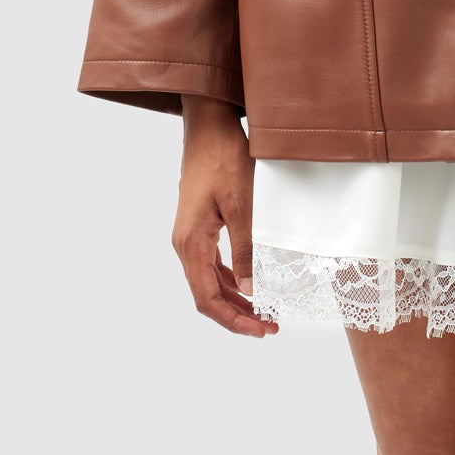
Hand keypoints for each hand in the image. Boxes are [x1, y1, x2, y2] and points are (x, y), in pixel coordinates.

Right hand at [172, 96, 278, 336]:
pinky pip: (212, 263)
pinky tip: (251, 282)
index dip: (233, 319)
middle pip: (207, 294)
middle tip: (270, 326)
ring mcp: (191, 234)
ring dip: (235, 298)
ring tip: (265, 310)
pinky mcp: (200, 224)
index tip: (260, 330)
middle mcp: (185, 243)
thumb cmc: (224, 158)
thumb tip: (250, 289)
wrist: (208, 124)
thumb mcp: (242, 205)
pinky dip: (231, 278)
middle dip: (237, 314)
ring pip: (210, 280)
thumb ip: (245, 249)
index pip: (206, 298)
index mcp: (190, 243)